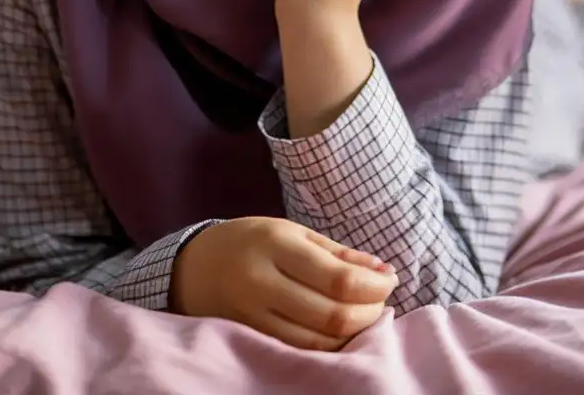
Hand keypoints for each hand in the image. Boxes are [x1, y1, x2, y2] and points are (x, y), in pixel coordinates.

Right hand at [170, 217, 397, 349]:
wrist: (192, 267)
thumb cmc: (250, 241)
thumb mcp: (291, 232)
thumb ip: (338, 253)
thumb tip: (382, 271)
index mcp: (276, 245)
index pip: (338, 279)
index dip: (373, 286)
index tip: (390, 279)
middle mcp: (261, 282)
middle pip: (332, 316)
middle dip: (368, 312)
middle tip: (381, 300)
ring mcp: (252, 317)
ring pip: (317, 342)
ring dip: (352, 333)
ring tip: (365, 315)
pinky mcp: (248, 339)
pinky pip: (298, 352)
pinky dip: (327, 347)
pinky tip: (339, 332)